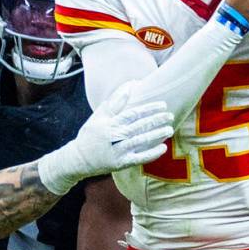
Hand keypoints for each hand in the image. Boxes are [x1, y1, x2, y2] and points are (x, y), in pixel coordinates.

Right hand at [38, 82, 173, 193]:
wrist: (78, 159)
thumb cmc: (90, 135)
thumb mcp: (98, 117)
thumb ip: (114, 103)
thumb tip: (129, 86)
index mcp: (109, 124)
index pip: (132, 114)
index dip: (148, 109)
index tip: (162, 105)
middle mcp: (114, 137)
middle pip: (139, 126)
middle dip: (156, 120)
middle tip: (170, 115)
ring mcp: (117, 151)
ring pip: (140, 141)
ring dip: (156, 135)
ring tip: (169, 130)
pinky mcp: (120, 163)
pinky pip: (139, 158)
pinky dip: (151, 154)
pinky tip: (163, 148)